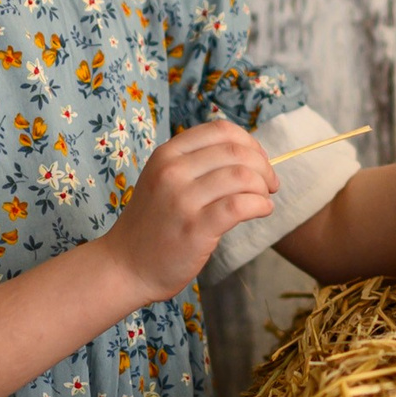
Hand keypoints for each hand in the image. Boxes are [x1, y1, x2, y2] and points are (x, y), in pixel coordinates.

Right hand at [98, 121, 277, 305]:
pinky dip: (260, 205)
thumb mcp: (164, 180)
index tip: (259, 160)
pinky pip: (239, 205)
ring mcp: (182, 200)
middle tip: (270, 184)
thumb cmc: (153, 224)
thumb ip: (196, 164)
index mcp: (166, 154)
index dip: (249, 142)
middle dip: (263, 166)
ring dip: (262, 187)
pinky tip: (261, 211)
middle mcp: (172, 171)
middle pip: (236, 151)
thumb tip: (249, 154)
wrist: (125, 266)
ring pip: (241, 176)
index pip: (220, 130)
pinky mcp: (195, 228)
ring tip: (263, 200)